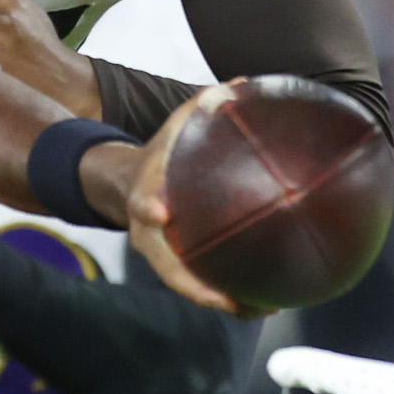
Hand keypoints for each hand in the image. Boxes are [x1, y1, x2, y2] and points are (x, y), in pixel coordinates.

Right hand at [103, 86, 244, 313]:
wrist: (127, 183)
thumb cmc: (162, 154)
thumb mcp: (175, 126)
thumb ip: (202, 107)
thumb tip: (240, 84)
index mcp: (143, 195)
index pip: (141, 199)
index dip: (148, 205)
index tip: (158, 212)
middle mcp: (148, 232)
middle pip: (166, 266)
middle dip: (195, 285)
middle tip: (227, 299)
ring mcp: (160, 254)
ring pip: (188, 285)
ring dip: (222, 301)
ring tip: (263, 309)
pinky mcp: (177, 264)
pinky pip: (203, 284)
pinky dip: (231, 296)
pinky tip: (267, 302)